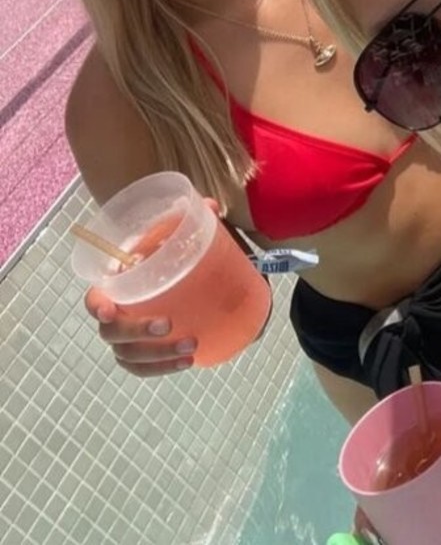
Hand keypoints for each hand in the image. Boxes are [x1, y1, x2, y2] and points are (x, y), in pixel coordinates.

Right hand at [83, 197, 221, 375]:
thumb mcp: (182, 237)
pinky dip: (163, 368)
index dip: (97, 306)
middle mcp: (115, 314)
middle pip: (111, 333)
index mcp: (116, 285)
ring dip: (157, 355)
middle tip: (169, 324)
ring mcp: (127, 338)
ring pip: (129, 355)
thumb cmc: (170, 258)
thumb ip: (193, 219)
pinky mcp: (143, 354)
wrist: (180, 280)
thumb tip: (210, 207)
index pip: (95, 298)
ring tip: (190, 345)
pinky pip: (144, 368)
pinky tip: (187, 362)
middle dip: (137, 331)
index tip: (110, 311)